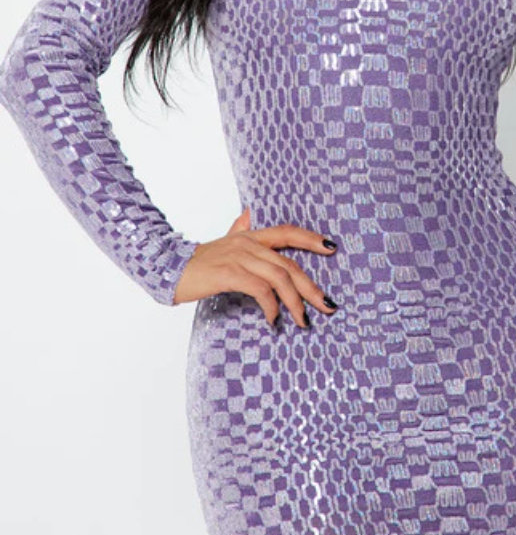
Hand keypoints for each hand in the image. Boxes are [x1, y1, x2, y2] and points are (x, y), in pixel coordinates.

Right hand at [173, 205, 339, 327]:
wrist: (165, 268)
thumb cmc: (196, 262)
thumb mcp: (220, 243)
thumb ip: (237, 230)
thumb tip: (247, 214)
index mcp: (249, 236)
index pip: (287, 232)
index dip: (310, 238)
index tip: (332, 248)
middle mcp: (247, 243)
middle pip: (289, 263)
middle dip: (311, 287)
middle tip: (327, 306)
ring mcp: (239, 257)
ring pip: (279, 277)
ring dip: (295, 302)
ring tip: (302, 321)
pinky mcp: (229, 273)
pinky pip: (260, 289)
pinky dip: (271, 306)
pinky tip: (273, 320)